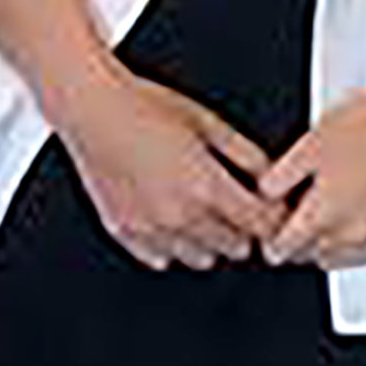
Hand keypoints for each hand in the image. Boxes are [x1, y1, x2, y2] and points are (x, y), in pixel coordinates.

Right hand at [45, 71, 283, 271]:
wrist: (92, 109)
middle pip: (237, 247)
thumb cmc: (146, 107)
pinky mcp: (125, 233)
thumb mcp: (209, 122)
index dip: (273, 217)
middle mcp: (179, 216)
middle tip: (238, 203)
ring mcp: (150, 230)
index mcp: (206, 187)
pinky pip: (163, 258)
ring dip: (211, 240)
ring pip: (202, 258)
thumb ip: (246, 155)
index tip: (272, 210)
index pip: (261, 224)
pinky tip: (172, 215)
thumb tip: (271, 178)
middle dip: (244, 227)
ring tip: (203, 208)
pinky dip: (174, 244)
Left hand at [258, 72, 365, 270]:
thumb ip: (281, 176)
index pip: (284, 250)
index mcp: (323, 214)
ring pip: (346, 259)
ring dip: (335, 245)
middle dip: (305, 241)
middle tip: (310, 211)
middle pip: (314, 257)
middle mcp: (353, 235)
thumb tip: (265, 195)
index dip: (275, 240)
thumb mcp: (312, 142)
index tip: (278, 231)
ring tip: (340, 208)